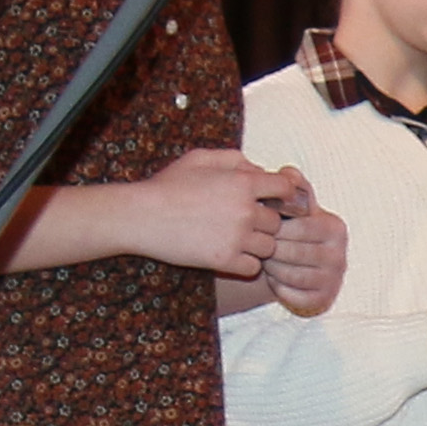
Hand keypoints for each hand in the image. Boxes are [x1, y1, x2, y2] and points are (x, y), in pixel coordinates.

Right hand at [127, 147, 303, 279]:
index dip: (281, 195)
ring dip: (256, 244)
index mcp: (243, 183)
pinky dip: (245, 263)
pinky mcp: (224, 260)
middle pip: (277, 222)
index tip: (269, 201)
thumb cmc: (168, 185)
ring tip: (235, 239)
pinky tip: (230, 254)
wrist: (141, 216)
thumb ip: (234, 159)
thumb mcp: (199, 158)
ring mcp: (237, 238)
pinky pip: (253, 267)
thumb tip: (259, 170)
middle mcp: (245, 211)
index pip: (285, 189)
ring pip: (268, 247)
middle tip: (243, 223)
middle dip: (264, 222)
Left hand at [261, 178, 347, 317]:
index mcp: (335, 228)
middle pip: (293, 252)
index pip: (300, 228)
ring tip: (265, 261)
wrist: (297, 263)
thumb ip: (291, 186)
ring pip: (291, 275)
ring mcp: (334, 280)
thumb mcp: (294, 205)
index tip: (264, 228)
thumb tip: (287, 172)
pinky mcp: (324, 300)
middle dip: (271, 250)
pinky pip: (293, 296)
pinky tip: (275, 279)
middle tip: (258, 247)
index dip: (276, 229)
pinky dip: (279, 288)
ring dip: (272, 268)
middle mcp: (340, 255)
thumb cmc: (292, 229)